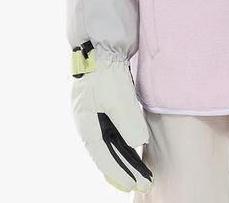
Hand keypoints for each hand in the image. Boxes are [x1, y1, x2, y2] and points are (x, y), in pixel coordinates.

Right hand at [71, 46, 153, 192]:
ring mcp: (94, 111)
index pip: (102, 154)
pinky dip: (123, 142)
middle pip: (106, 151)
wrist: (102, 43)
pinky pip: (112, 130)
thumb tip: (137, 143)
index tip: (133, 185)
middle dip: (123, 170)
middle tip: (142, 184)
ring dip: (124, 157)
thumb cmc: (107, 71)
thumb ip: (127, 123)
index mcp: (86, 121)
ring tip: (140, 172)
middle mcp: (88, 120)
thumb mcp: (118, 98)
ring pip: (109, 142)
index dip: (118, 172)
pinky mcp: (103, 102)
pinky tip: (133, 148)